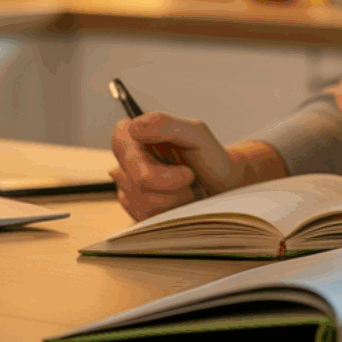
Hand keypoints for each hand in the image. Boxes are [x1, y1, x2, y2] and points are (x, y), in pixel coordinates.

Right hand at [109, 112, 242, 220]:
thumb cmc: (209, 156)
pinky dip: (169, 212)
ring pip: (142, 202)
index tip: (185, 170)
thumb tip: (133, 129)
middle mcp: (127, 159)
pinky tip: (180, 202)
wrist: (221, 185)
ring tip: (188, 189)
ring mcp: (127, 185)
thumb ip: (165, 124)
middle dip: (172, 185)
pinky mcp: (134, 207)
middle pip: (136, 180)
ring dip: (175, 200)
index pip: (120, 143)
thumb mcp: (196, 133)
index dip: (151, 163)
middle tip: (191, 179)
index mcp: (136, 135)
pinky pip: (144, 217)